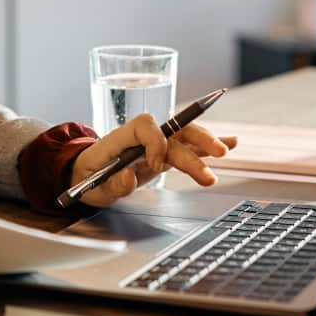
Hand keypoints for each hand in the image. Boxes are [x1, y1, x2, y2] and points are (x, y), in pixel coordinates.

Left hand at [69, 114, 237, 207]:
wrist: (85, 175)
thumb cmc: (87, 178)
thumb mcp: (93, 189)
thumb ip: (111, 185)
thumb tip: (128, 176)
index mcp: (120, 139)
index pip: (143, 126)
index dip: (154, 142)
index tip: (155, 164)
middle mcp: (141, 139)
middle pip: (172, 130)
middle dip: (195, 142)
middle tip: (213, 159)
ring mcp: (155, 145)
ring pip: (185, 136)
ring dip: (206, 144)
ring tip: (226, 151)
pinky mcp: (165, 156)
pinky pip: (189, 147)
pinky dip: (208, 146)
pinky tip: (230, 143)